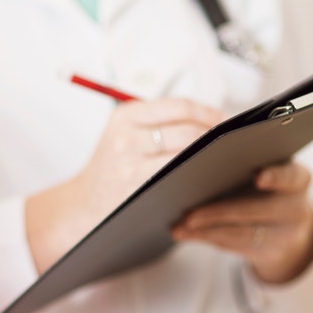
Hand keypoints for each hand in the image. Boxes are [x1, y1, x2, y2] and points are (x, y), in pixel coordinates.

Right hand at [26, 98, 223, 270]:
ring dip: (211, 156)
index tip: (224, 121)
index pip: (179, 106)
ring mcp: (131, 163)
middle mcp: (126, 136)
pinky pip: (180, 177)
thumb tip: (214, 120)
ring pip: (187, 152)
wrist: (82, 206)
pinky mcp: (137, 186)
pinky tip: (208, 178)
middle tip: (231, 143)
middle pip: (188, 129)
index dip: (209, 113)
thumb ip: (158, 122)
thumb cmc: (111, 170)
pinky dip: (198, 176)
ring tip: (223, 160)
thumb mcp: (123, 134)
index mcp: (125, 116)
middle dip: (215, 136)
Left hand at [172, 160, 312, 283]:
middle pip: (258, 210)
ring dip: (206, 230)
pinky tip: (184, 233)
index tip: (257, 176)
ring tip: (179, 226)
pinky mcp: (270, 253)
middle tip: (188, 214)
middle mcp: (297, 208)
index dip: (276, 176)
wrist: (288, 226)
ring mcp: (287, 234)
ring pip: (242, 233)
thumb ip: (243, 163)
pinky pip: (234, 246)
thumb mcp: (266, 172)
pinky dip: (206, 237)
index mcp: (297, 179)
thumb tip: (194, 158)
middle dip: (219, 212)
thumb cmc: (265, 188)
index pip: (291, 175)